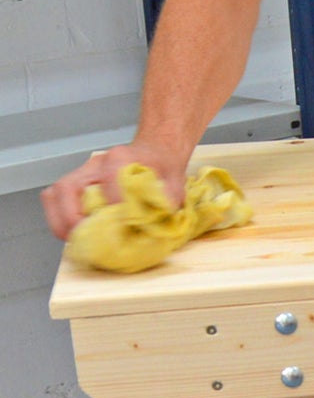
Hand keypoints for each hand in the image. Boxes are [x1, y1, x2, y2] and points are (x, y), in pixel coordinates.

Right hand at [41, 143, 186, 240]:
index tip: (124, 223)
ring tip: (79, 241)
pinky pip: (54, 201)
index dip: (113, 203)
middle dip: (73, 219)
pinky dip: (59, 219)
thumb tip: (155, 227)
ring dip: (61, 221)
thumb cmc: (162, 172)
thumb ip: (167, 203)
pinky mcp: (74, 184)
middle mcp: (95, 164)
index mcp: (121, 158)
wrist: (154, 156)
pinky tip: (76, 234)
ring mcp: (81, 174)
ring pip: (55, 195)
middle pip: (67, 188)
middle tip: (89, 240)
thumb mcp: (175, 185)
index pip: (107, 178)